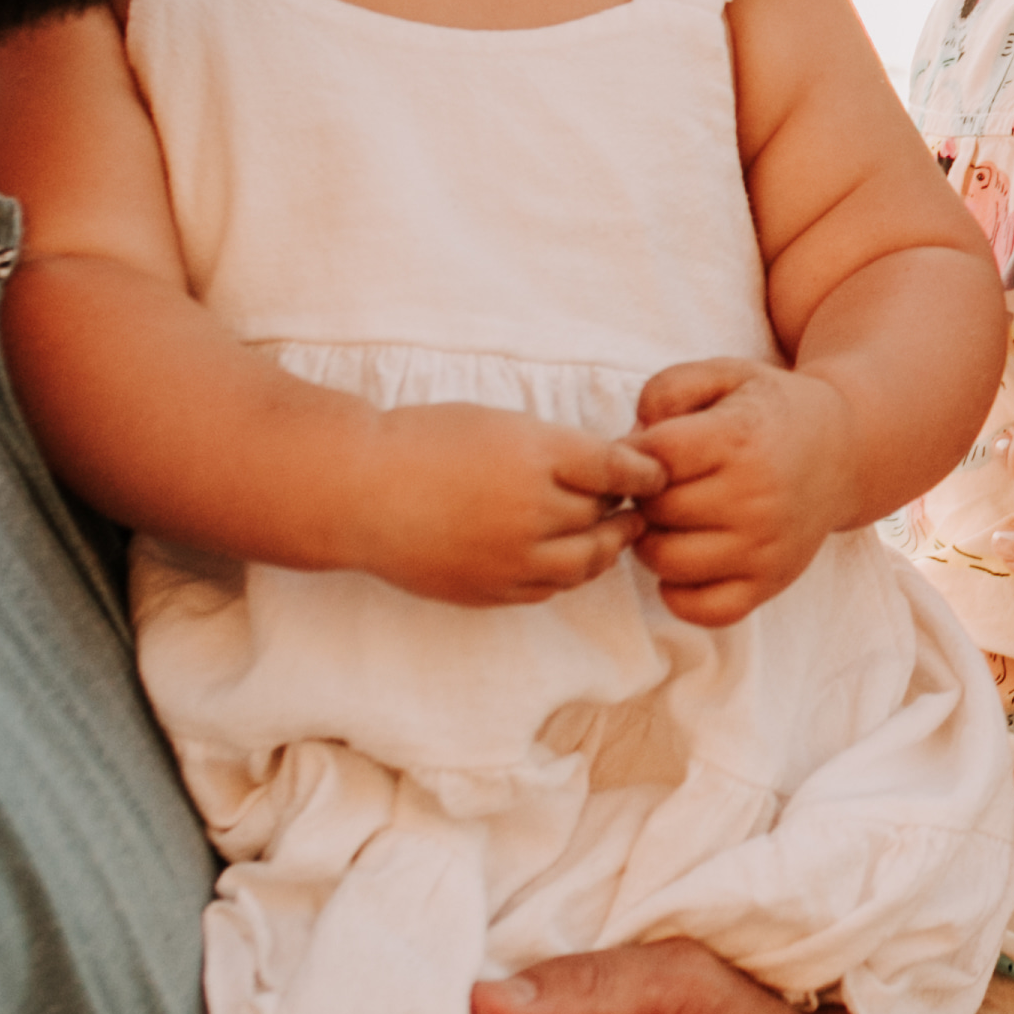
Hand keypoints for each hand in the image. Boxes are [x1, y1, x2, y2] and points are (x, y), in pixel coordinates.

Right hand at [356, 401, 658, 607]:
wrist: (359, 490)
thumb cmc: (425, 442)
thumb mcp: (499, 423)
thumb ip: (557, 448)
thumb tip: (610, 469)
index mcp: (537, 455)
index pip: (618, 470)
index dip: (644, 472)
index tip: (654, 473)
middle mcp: (532, 509)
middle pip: (606, 516)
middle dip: (623, 508)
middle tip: (635, 502)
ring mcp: (513, 557)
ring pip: (587, 561)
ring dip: (605, 546)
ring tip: (612, 533)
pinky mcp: (492, 590)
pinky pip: (551, 588)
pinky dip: (569, 572)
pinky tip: (568, 557)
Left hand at [629, 357, 863, 628]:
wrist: (844, 450)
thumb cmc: (769, 412)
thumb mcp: (724, 375)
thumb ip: (668, 389)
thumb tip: (632, 442)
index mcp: (740, 440)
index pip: (652, 458)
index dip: (634, 454)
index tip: (649, 450)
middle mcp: (756, 498)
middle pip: (655, 511)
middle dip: (645, 495)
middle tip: (665, 483)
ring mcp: (764, 547)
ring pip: (665, 561)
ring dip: (654, 541)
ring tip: (674, 518)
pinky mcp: (770, 582)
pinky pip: (700, 609)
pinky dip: (679, 591)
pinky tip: (688, 560)